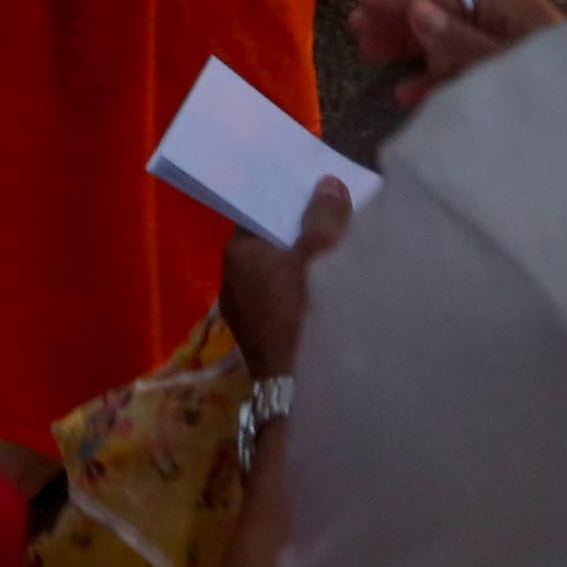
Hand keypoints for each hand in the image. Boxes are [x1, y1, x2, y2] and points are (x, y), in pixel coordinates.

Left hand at [219, 174, 352, 377]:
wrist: (296, 384)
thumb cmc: (302, 309)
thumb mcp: (318, 255)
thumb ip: (323, 217)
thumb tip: (327, 182)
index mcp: (237, 251)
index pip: (258, 213)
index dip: (286, 201)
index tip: (314, 192)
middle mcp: (231, 278)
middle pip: (269, 243)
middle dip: (297, 232)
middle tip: (332, 219)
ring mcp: (244, 311)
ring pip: (275, 273)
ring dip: (300, 264)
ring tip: (335, 252)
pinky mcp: (260, 336)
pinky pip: (280, 299)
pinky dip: (299, 290)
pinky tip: (325, 291)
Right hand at [349, 0, 563, 108]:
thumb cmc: (552, 100)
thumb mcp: (501, 70)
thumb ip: (460, 44)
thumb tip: (419, 11)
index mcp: (512, 9)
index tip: (360, 5)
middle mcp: (514, 22)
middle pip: (447, 13)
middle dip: (402, 21)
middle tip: (357, 31)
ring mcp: (517, 51)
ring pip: (454, 40)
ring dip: (412, 48)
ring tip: (369, 55)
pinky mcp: (518, 81)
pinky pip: (469, 69)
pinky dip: (437, 77)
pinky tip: (406, 93)